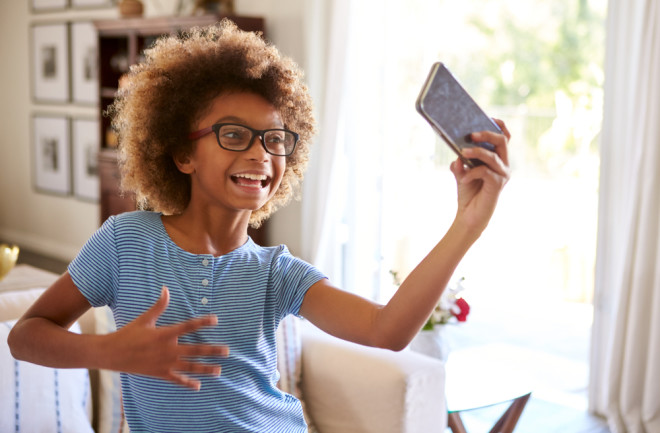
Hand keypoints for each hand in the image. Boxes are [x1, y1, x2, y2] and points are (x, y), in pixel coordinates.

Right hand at [104, 286, 228, 389]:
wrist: (112, 354)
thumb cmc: (129, 334)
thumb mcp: (145, 319)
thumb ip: (159, 306)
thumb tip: (166, 288)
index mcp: (164, 334)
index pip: (188, 326)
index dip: (202, 322)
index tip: (216, 320)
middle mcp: (167, 350)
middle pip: (195, 350)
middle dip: (212, 350)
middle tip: (227, 351)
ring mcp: (164, 364)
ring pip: (189, 367)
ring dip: (205, 369)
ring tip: (219, 370)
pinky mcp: (159, 374)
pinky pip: (176, 380)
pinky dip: (187, 383)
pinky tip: (198, 386)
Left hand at [450, 118, 510, 232]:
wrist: (468, 216)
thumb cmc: (468, 192)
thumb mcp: (461, 173)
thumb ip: (460, 162)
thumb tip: (457, 155)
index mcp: (497, 159)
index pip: (504, 137)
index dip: (499, 126)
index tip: (489, 117)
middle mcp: (503, 165)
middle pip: (502, 141)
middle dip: (486, 134)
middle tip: (470, 134)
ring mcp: (502, 175)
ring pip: (493, 156)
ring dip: (476, 152)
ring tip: (462, 153)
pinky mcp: (498, 185)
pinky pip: (485, 172)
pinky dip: (471, 173)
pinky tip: (463, 178)